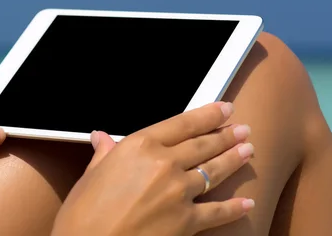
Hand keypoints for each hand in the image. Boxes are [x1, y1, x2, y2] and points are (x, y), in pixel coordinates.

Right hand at [52, 102, 254, 235]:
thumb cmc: (83, 215)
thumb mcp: (91, 175)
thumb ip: (105, 154)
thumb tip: (102, 138)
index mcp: (139, 146)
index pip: (183, 123)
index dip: (208, 114)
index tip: (224, 108)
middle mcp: (163, 164)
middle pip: (204, 144)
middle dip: (227, 135)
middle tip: (243, 128)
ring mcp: (178, 193)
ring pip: (215, 171)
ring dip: (234, 159)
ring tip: (248, 150)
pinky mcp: (186, 223)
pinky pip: (217, 212)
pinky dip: (234, 208)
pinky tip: (247, 203)